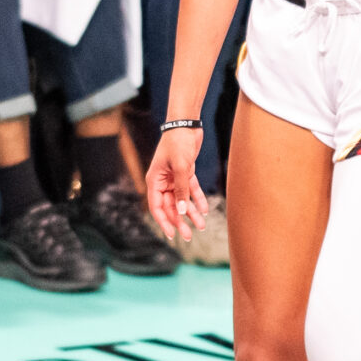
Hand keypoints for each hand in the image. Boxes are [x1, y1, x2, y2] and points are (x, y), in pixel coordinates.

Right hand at [144, 126, 206, 243]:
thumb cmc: (178, 143)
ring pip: (183, 200)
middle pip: (171, 206)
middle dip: (180, 221)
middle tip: (189, 236)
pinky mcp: (186, 172)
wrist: (186, 124)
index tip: (172, 235)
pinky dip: (198, 199)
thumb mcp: (181, 168)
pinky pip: (191, 190)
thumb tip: (183, 211)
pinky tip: (205, 210)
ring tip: (201, 226)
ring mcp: (174, 177)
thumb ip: (182, 190)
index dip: (164, 222)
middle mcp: (163, 181)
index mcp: (155, 180)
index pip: (156, 207)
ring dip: (191, 213)